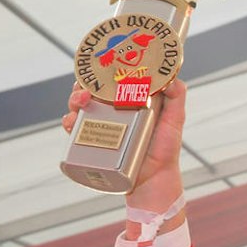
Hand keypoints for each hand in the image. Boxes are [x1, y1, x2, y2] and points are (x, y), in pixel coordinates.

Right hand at [62, 80, 188, 220]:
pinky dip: (69, 124)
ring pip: (79, 108)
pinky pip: (74, 131)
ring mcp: (101, 127)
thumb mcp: (174, 119)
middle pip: (89, 91)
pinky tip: (72, 123)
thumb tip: (171, 75)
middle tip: (87, 90)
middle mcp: (112, 112)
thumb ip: (176, 96)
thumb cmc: (166, 149)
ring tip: (81, 103)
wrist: (155, 179)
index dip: (100, 72)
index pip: (109, 81)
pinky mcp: (94, 144)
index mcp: (128, 101)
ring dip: (74, 100)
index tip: (98, 68)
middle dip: (82, 85)